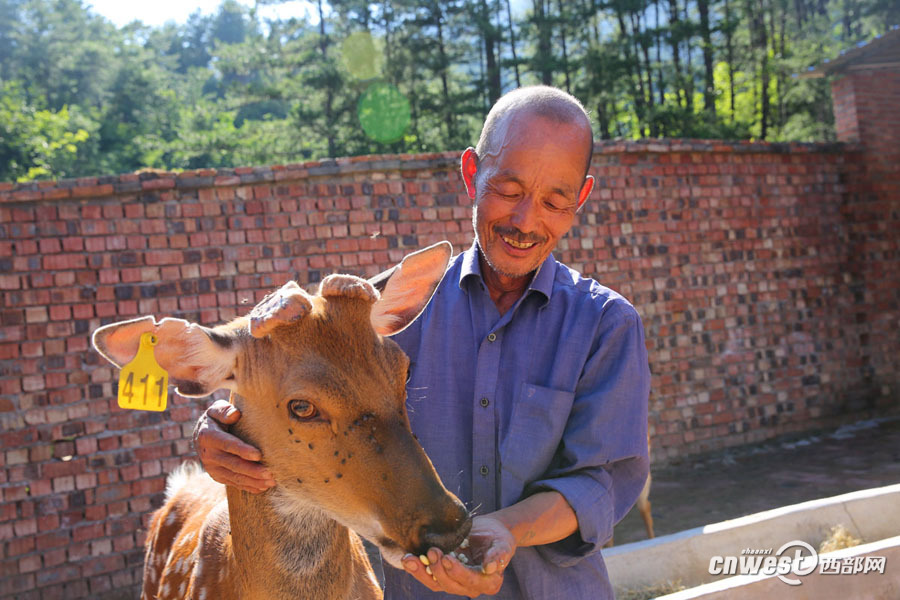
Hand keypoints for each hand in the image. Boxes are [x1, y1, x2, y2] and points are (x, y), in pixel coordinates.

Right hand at [193, 399, 274, 492]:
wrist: (201, 435)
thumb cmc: (216, 418)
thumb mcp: (216, 409)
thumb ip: (224, 410)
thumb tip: (235, 414)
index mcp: (208, 436)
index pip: (228, 444)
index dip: (243, 450)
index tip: (258, 455)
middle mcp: (208, 455)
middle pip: (233, 464)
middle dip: (253, 470)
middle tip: (270, 473)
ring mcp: (212, 468)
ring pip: (235, 477)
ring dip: (254, 481)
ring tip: (271, 481)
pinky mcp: (217, 476)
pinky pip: (234, 483)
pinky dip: (249, 486)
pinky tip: (262, 487)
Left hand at [401, 515, 515, 596]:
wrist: (487, 531)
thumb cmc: (498, 536)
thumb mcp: (503, 543)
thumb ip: (499, 555)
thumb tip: (490, 568)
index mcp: (489, 582)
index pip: (471, 581)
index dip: (458, 572)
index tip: (447, 558)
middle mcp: (470, 587)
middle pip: (450, 585)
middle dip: (438, 569)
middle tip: (432, 550)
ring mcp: (454, 582)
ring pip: (435, 583)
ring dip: (421, 572)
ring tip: (410, 558)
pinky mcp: (442, 574)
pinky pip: (428, 575)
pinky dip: (417, 568)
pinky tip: (407, 558)